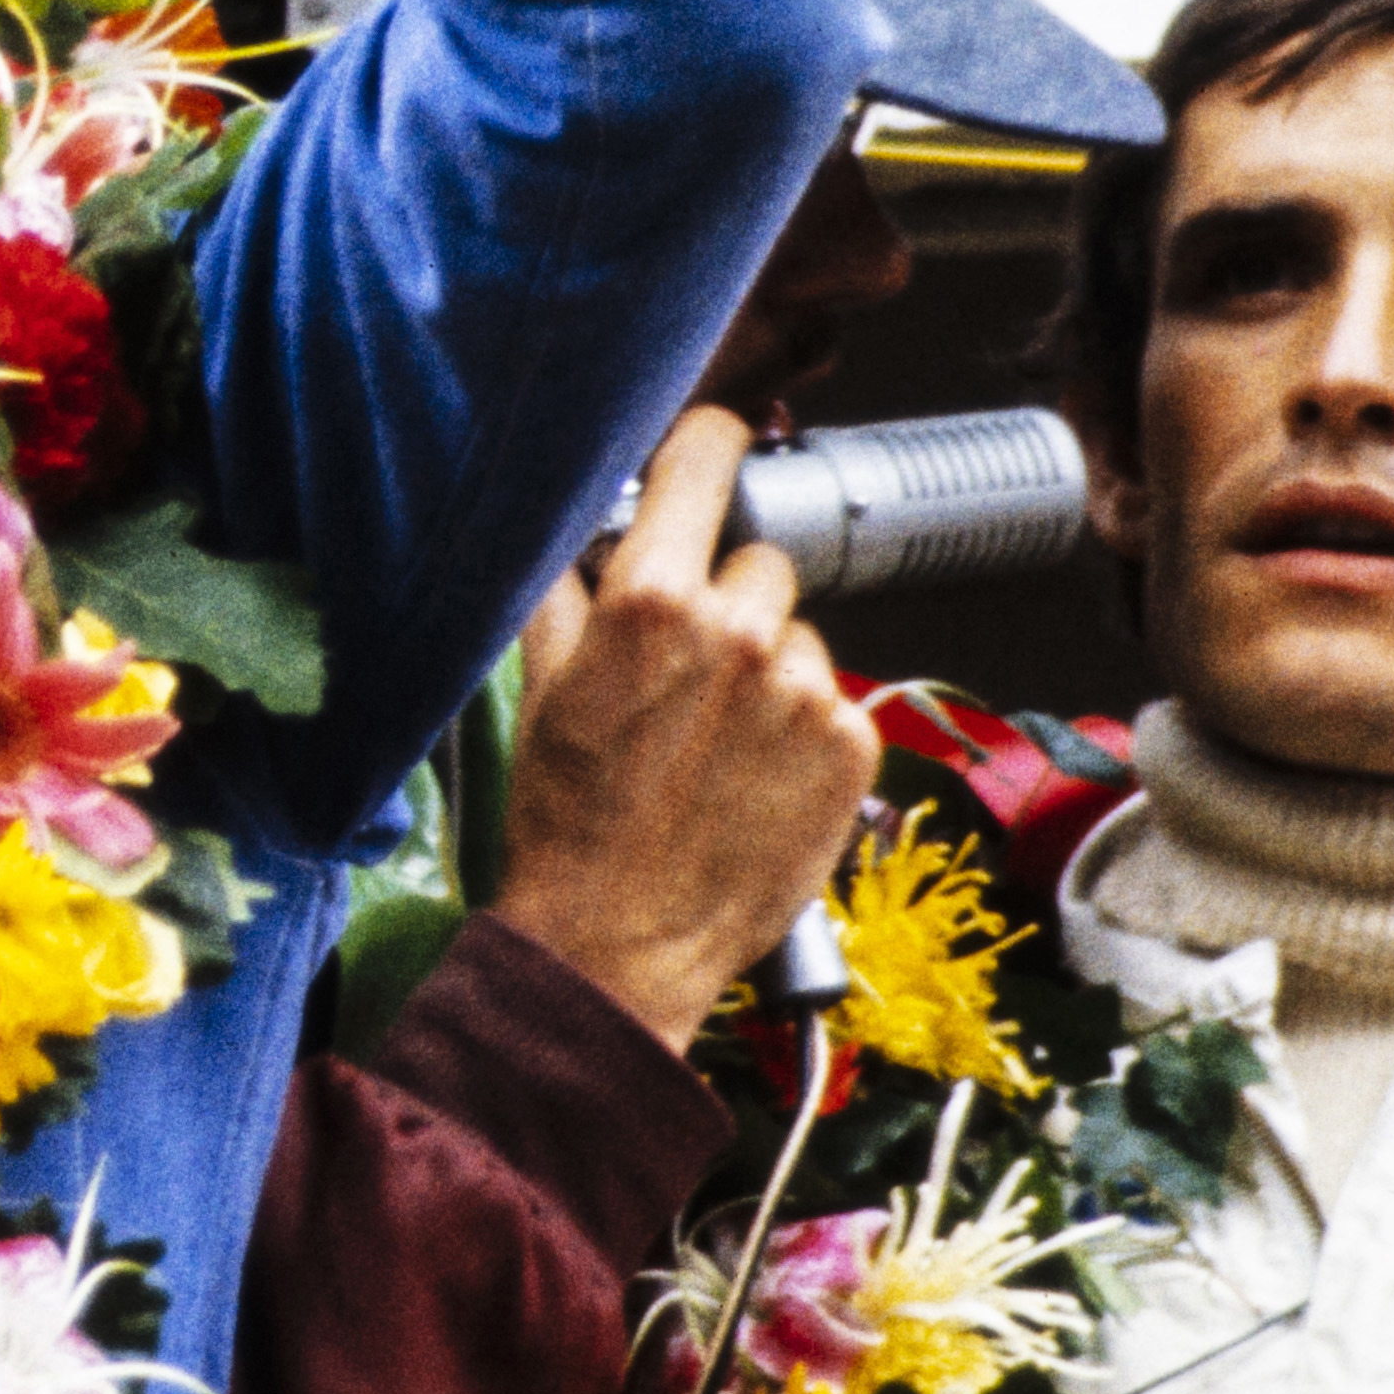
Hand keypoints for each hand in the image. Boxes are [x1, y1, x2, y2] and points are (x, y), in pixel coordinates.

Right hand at [483, 407, 882, 1050]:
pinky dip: (802, 724)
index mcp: (654, 602)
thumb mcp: (541, 690)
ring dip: (768, 664)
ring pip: (799, 632)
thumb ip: (562, 588)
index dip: (704, 447)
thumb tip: (570, 517)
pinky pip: (833, 696)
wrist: (618, 946)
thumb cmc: (567, 821)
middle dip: (725, 596)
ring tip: (718, 736)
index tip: (706, 454)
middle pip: (757, 560)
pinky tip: (754, 772)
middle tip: (685, 668)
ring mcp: (807, 689)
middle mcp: (741, 631)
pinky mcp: (852, 745)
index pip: (708, 456)